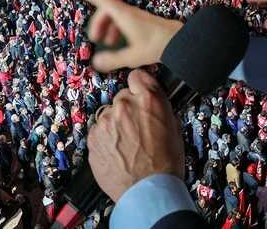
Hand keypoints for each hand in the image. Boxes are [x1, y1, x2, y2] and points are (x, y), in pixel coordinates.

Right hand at [70, 0, 182, 71]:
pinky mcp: (141, 22)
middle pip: (105, 10)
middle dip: (97, 22)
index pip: (100, 0)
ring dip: (107, 27)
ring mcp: (135, 16)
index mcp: (123, 15)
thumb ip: (113, 59)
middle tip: (94, 38)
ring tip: (107, 44)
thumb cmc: (157, 45)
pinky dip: (116, 29)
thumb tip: (95, 62)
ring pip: (114, 16)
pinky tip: (120, 44)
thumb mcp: (133, 55)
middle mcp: (128, 12)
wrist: (180, 40)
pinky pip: (122, 21)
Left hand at [88, 70, 183, 200]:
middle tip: (136, 129)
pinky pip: (98, 131)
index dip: (139, 86)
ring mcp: (106, 121)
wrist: (148, 192)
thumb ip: (159, 107)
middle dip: (127, 110)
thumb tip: (152, 101)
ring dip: (115, 125)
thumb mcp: (173, 128)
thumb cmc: (166, 163)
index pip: (137, 76)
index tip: (139, 94)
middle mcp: (124, 105)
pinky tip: (116, 153)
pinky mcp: (93, 137)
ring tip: (126, 145)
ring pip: (109, 115)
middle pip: (122, 97)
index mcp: (149, 100)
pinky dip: (105, 139)